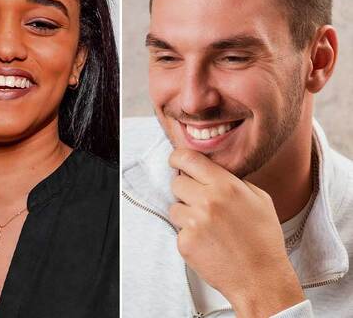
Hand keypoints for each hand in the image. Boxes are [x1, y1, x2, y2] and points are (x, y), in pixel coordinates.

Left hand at [168, 148, 304, 316]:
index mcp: (226, 186)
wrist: (261, 279)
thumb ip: (234, 180)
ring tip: (208, 228)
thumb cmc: (263, 240)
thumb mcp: (260, 200)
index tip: (176, 161)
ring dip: (186, 215)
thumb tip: (211, 169)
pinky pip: (178, 230)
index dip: (178, 158)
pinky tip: (207, 243)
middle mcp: (208, 201)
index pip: (188, 158)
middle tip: (201, 204)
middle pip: (176, 182)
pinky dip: (188, 236)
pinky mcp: (185, 242)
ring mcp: (194, 222)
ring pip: (174, 207)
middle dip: (185, 191)